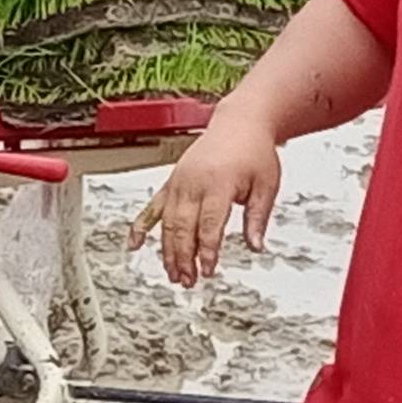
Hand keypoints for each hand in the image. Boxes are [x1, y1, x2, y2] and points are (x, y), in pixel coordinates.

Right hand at [141, 112, 282, 287]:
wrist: (240, 122)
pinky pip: (152, 206)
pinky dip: (141, 226)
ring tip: (174, 273)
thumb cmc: (254, 151)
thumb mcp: (267, 185)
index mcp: (218, 183)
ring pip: (167, 222)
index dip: (207, 251)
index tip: (208, 270)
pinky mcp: (172, 182)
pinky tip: (134, 244)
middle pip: (183, 227)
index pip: (209, 225)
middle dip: (185, 257)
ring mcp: (179, 182)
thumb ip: (258, 218)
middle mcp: (193, 182)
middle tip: (189, 280)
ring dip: (168, 251)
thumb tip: (256, 246)